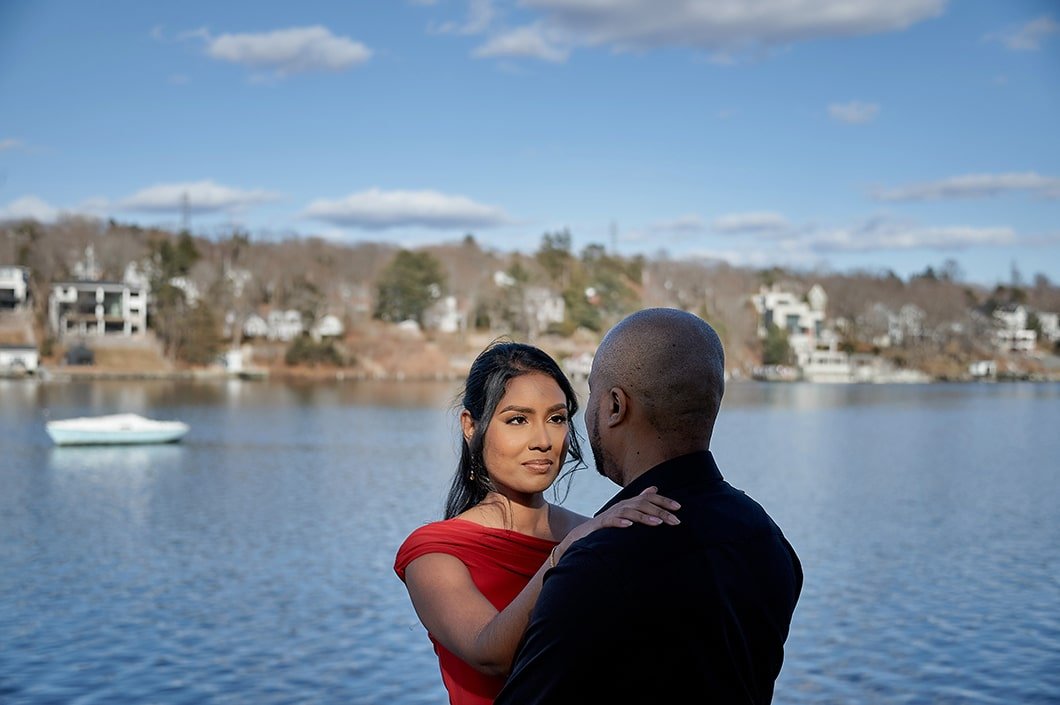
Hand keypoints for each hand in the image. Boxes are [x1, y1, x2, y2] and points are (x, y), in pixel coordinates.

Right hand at [556, 487, 679, 558]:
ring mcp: (611, 514)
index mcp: (629, 504)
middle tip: (676, 521)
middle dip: (660, 512)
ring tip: (657, 523)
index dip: (663, 501)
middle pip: (642, 504)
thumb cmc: (608, 523)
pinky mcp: (601, 523)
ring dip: (644, 517)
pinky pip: (610, 521)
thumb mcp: (626, 511)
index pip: (648, 498)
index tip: (679, 508)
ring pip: (629, 512)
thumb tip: (654, 489)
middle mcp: (621, 505)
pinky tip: (629, 526)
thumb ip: (640, 500)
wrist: (584, 533)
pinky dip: (620, 522)